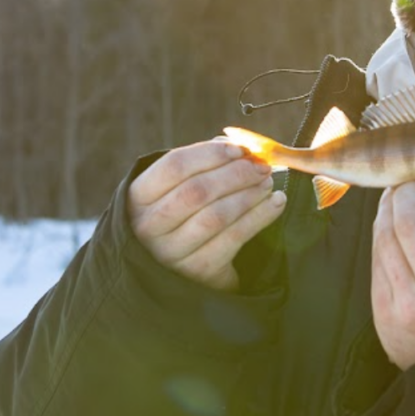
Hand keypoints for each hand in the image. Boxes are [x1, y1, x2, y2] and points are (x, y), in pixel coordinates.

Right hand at [127, 140, 286, 291]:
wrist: (178, 268)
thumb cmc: (181, 214)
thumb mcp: (178, 188)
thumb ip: (203, 163)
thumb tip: (238, 145)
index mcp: (138, 196)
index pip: (175, 166)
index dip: (211, 153)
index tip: (240, 149)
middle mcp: (148, 226)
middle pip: (197, 191)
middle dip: (236, 174)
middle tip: (262, 166)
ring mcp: (171, 252)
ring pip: (217, 216)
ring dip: (250, 195)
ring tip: (268, 183)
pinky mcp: (198, 270)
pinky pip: (235, 238)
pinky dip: (261, 216)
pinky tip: (276, 203)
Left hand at [371, 173, 414, 370]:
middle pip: (412, 222)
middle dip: (406, 192)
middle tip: (408, 182)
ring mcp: (409, 304)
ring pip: (387, 236)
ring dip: (388, 206)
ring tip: (395, 195)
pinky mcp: (383, 309)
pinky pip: (376, 255)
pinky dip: (380, 230)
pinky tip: (386, 220)